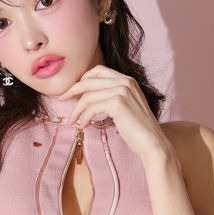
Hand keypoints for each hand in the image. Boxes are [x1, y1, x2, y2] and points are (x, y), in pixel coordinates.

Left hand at [57, 65, 171, 160]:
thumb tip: (87, 99)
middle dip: (72, 89)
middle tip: (61, 99)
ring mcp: (122, 90)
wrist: (152, 143)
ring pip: (88, 95)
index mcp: (127, 80)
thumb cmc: (137, 130)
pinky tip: (83, 126)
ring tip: (72, 121)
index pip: (98, 71)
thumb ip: (111, 98)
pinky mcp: (117, 102)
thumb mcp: (125, 108)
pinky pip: (91, 107)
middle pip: (89, 80)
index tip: (72, 92)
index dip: (83, 80)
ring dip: (76, 109)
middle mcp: (125, 81)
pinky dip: (84, 117)